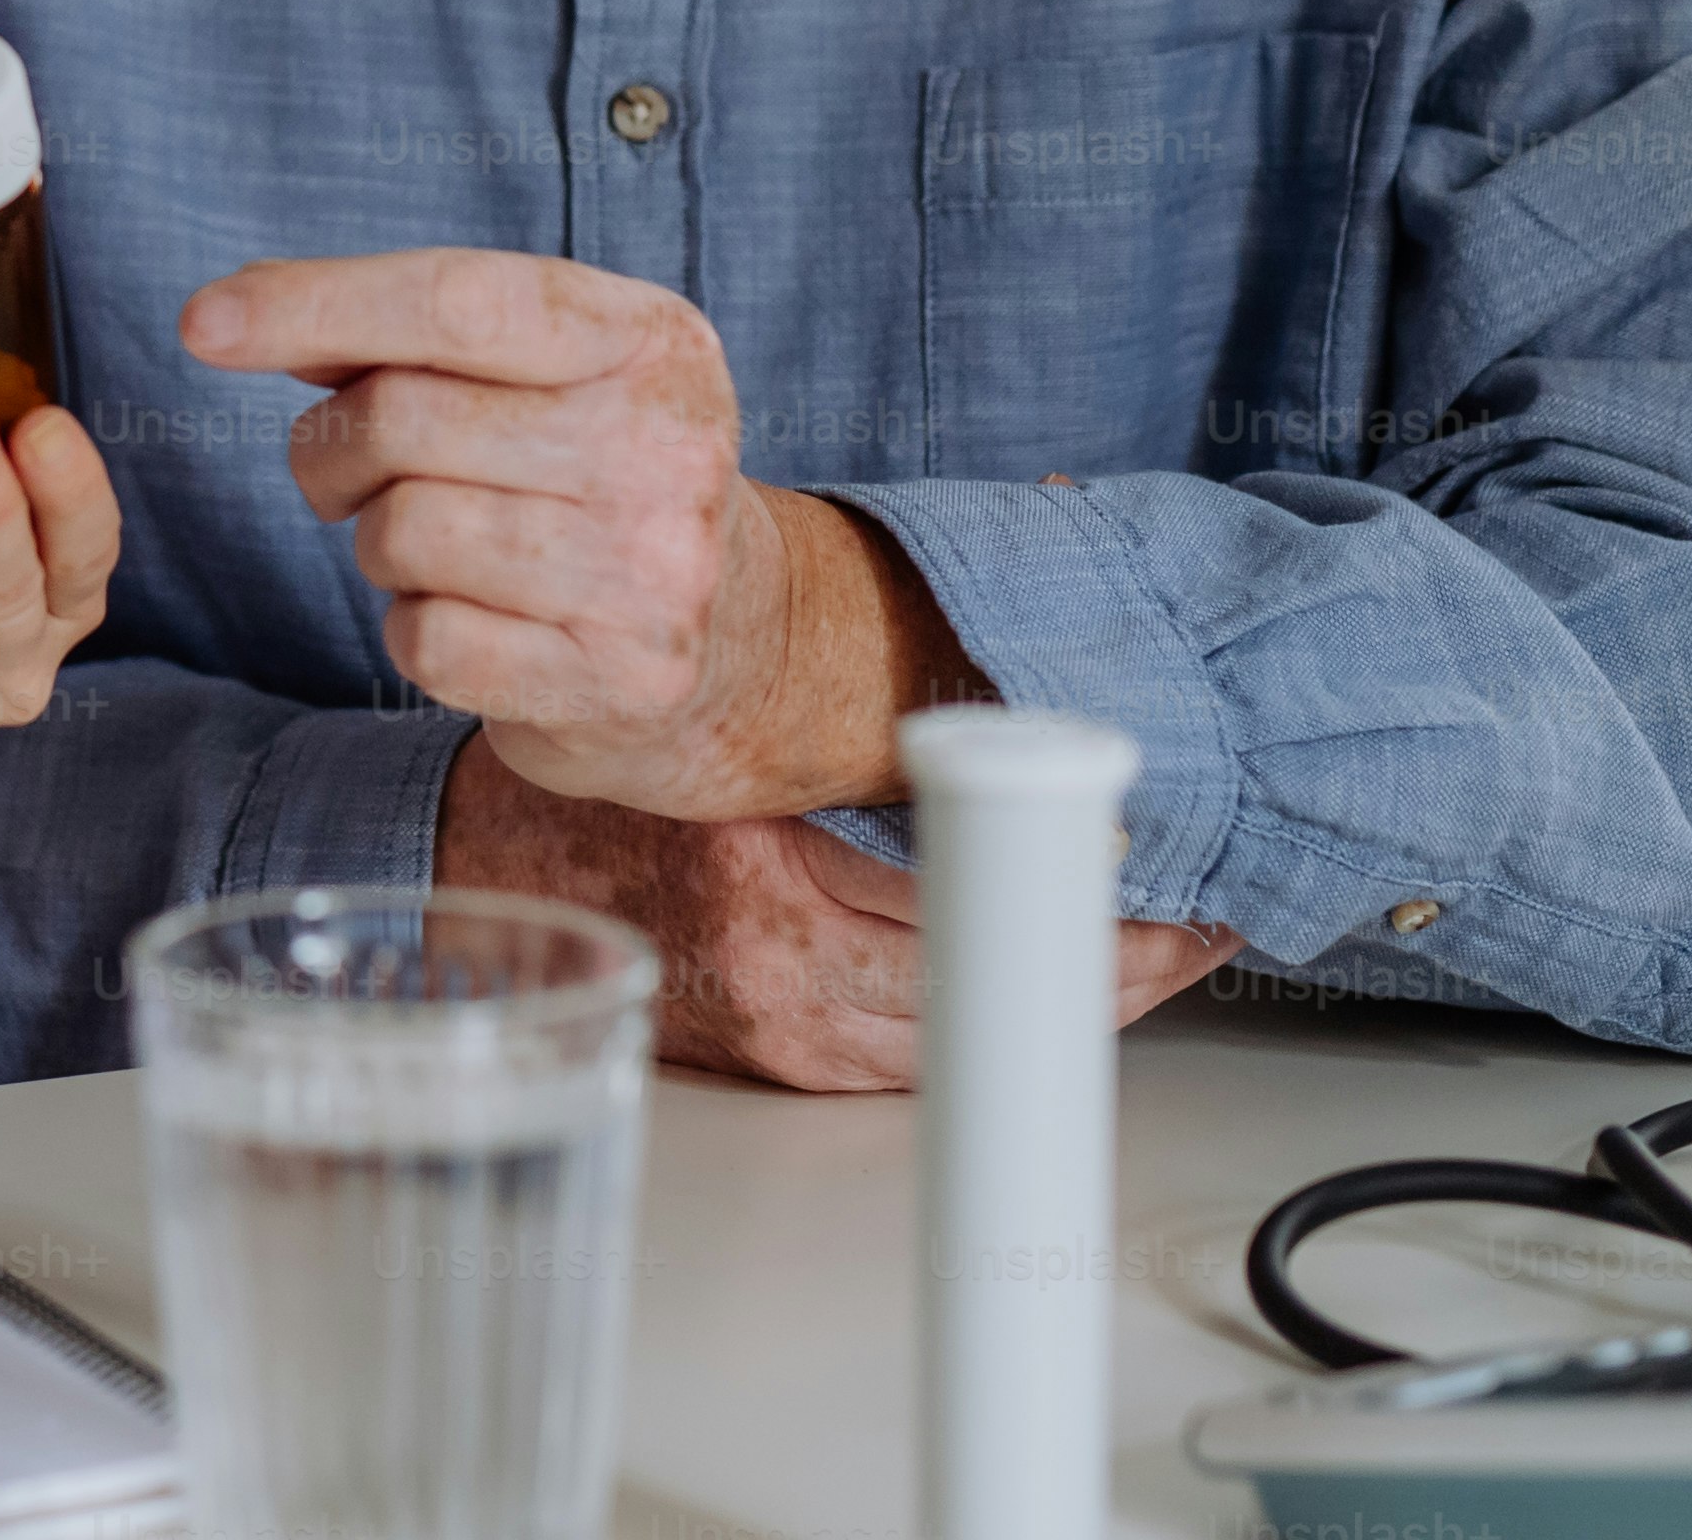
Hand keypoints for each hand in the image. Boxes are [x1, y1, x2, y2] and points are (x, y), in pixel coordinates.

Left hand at [185, 248, 956, 819]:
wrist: (743, 643)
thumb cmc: (592, 478)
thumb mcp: (540, 371)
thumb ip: (402, 335)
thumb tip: (236, 311)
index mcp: (649, 338)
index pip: (454, 299)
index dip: (315, 302)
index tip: (202, 322)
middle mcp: (669, 444)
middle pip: (403, 418)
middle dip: (333, 447)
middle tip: (351, 474)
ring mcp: (657, 570)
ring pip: (403, 532)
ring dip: (379, 543)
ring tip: (436, 546)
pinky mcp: (623, 681)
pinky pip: (425, 643)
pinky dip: (413, 631)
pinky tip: (473, 620)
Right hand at [440, 734, 1242, 1091]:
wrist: (485, 859)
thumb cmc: (610, 768)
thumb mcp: (731, 715)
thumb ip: (857, 703)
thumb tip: (1021, 628)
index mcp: (770, 865)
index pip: (982, 898)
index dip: (1095, 901)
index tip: (1181, 877)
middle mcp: (779, 963)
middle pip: (998, 981)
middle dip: (1116, 955)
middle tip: (1207, 917)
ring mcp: (779, 1027)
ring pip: (974, 1032)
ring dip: (1071, 996)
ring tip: (1155, 947)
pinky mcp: (777, 1063)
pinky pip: (917, 1055)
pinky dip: (990, 1018)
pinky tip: (1040, 981)